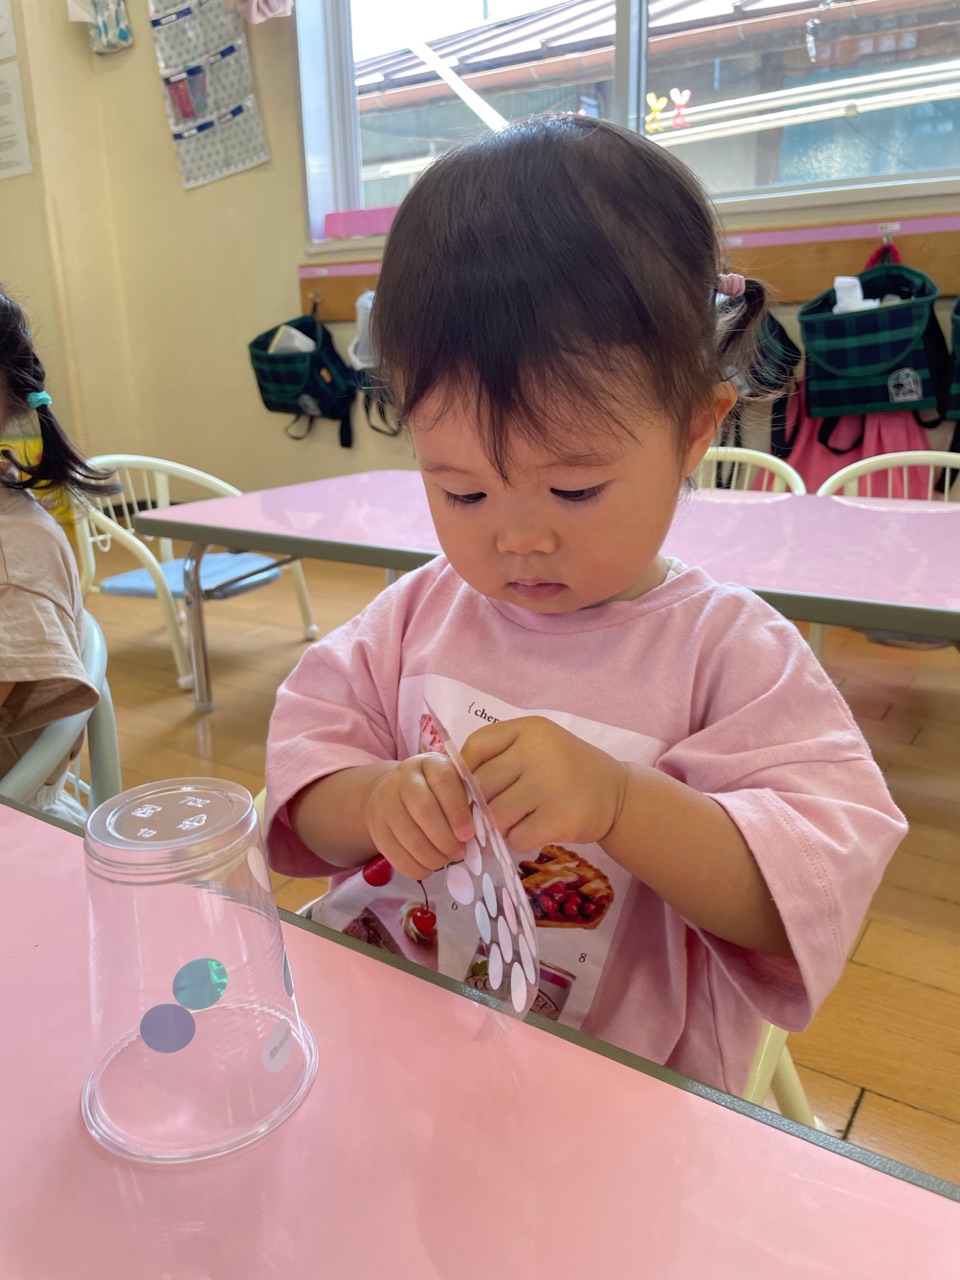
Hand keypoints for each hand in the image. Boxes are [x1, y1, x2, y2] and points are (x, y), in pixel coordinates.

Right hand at [362, 753, 473, 880]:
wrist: (393, 791)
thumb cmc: (435, 791)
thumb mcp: (452, 785)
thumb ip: (466, 803)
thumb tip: (478, 835)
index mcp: (430, 763)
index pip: (443, 781)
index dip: (457, 811)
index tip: (468, 835)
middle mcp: (403, 778)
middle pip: (423, 810)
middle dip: (445, 838)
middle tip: (459, 853)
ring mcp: (385, 803)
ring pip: (409, 836)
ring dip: (432, 856)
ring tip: (445, 860)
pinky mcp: (376, 828)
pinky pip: (395, 854)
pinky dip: (415, 867)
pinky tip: (428, 868)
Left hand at [460, 717, 625, 852]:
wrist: (619, 795)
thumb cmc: (568, 771)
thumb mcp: (538, 747)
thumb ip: (501, 757)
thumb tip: (455, 788)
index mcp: (529, 729)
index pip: (477, 746)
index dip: (466, 770)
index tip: (473, 787)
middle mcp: (537, 751)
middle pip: (481, 785)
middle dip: (482, 805)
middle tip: (497, 812)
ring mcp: (549, 784)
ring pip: (495, 814)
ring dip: (500, 825)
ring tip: (519, 820)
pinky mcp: (559, 817)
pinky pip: (516, 837)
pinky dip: (519, 840)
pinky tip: (535, 830)